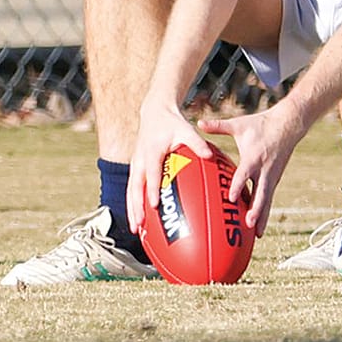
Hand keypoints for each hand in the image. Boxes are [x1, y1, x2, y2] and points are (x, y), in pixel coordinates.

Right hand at [126, 96, 209, 236]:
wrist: (154, 112)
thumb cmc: (173, 123)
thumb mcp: (186, 130)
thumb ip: (197, 143)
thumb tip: (210, 156)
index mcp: (152, 151)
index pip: (152, 173)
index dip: (153, 189)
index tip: (154, 205)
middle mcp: (140, 160)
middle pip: (135, 188)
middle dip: (136, 207)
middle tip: (140, 226)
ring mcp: (136, 164)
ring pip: (131, 191)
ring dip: (132, 210)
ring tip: (136, 230)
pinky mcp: (135, 168)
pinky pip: (132, 188)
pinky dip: (133, 204)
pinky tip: (139, 220)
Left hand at [202, 102, 306, 235]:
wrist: (288, 125)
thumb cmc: (260, 124)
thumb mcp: (239, 124)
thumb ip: (218, 126)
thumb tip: (198, 123)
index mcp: (253, 156)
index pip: (244, 174)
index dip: (238, 186)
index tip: (230, 198)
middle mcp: (264, 169)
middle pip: (260, 193)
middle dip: (255, 209)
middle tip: (248, 223)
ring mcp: (271, 176)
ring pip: (267, 200)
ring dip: (262, 217)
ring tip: (257, 234)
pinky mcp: (274, 180)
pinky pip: (269, 199)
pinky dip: (264, 214)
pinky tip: (258, 228)